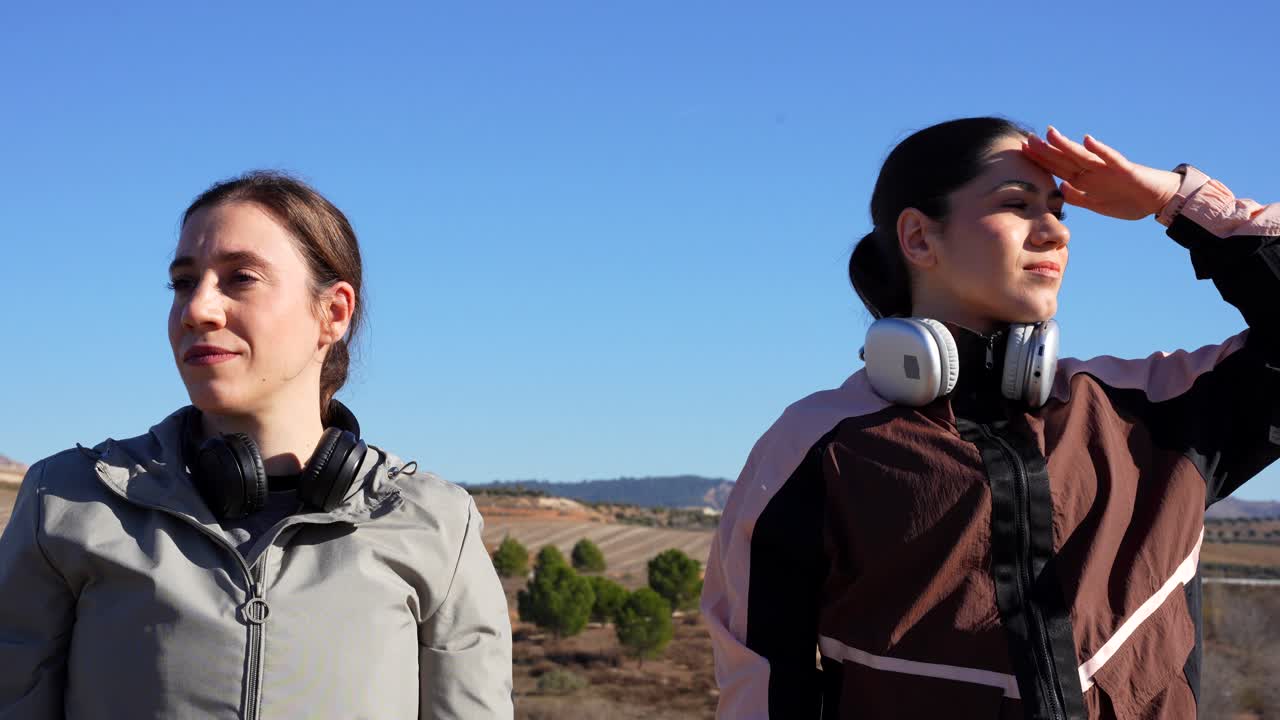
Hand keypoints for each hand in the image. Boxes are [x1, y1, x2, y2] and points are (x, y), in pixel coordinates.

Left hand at [1023, 126, 1182, 219]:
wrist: (1159, 201)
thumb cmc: (1128, 201)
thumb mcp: (1097, 205)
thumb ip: (1077, 197)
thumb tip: (1059, 189)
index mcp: (1085, 180)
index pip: (1058, 167)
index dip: (1041, 160)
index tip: (1023, 150)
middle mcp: (1093, 170)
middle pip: (1065, 159)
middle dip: (1046, 150)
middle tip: (1028, 139)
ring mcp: (1108, 168)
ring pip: (1082, 155)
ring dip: (1066, 145)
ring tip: (1050, 133)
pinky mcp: (1125, 169)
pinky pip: (1111, 158)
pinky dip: (1099, 150)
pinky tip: (1087, 140)